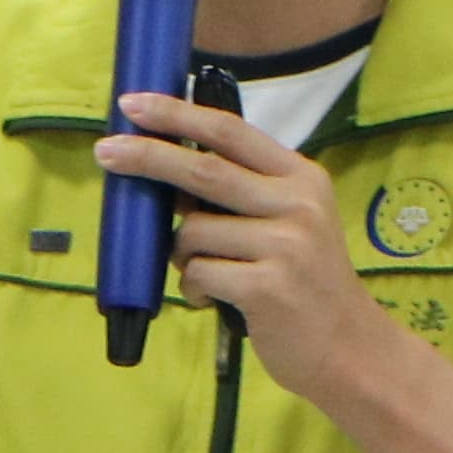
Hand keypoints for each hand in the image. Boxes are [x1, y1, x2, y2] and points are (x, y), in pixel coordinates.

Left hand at [97, 93, 406, 413]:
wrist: (348, 349)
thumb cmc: (305, 284)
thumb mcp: (289, 223)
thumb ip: (242, 195)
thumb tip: (167, 172)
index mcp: (301, 178)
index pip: (231, 132)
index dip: (179, 115)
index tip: (135, 104)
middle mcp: (298, 203)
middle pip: (203, 169)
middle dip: (147, 157)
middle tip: (104, 151)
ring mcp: (286, 244)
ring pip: (192, 233)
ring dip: (183, 257)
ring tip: (212, 277)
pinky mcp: (268, 286)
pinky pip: (197, 274)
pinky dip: (194, 290)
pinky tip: (216, 301)